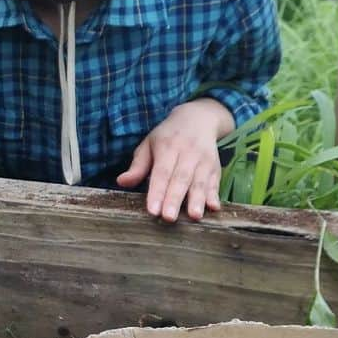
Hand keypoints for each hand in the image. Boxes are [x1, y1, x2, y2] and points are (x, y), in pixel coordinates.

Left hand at [116, 97, 232, 221]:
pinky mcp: (215, 167)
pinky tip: (214, 208)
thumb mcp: (149, 145)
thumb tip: (122, 182)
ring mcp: (203, 160)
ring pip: (199, 181)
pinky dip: (215, 195)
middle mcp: (187, 153)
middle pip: (180, 179)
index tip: (152, 210)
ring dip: (197, 199)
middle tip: (169, 218)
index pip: (161, 172)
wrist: (199, 118)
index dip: (157, 191)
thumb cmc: (168, 137)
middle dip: (175, 199)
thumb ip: (137, 166)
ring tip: (194, 216)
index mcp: (167, 147)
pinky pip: (215, 182)